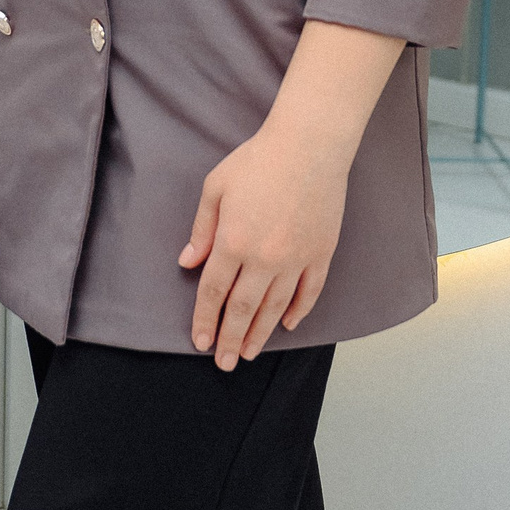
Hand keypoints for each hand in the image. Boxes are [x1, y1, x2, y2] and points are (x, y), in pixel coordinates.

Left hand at [178, 21, 404, 369]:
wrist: (310, 145)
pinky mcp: (321, 253)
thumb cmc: (257, 160)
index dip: (204, 320)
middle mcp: (264, 258)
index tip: (200, 342)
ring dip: (260, 334)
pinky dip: (298, 312)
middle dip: (231, 339)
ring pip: (275, 308)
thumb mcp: (215, 188)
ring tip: (250, 354)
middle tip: (224, 363)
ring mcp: (296, 259)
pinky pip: (309, 292)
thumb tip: (188, 263)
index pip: (213, 292)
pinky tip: (287, 325)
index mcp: (233, 242)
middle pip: (243, 309)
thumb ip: (202, 229)